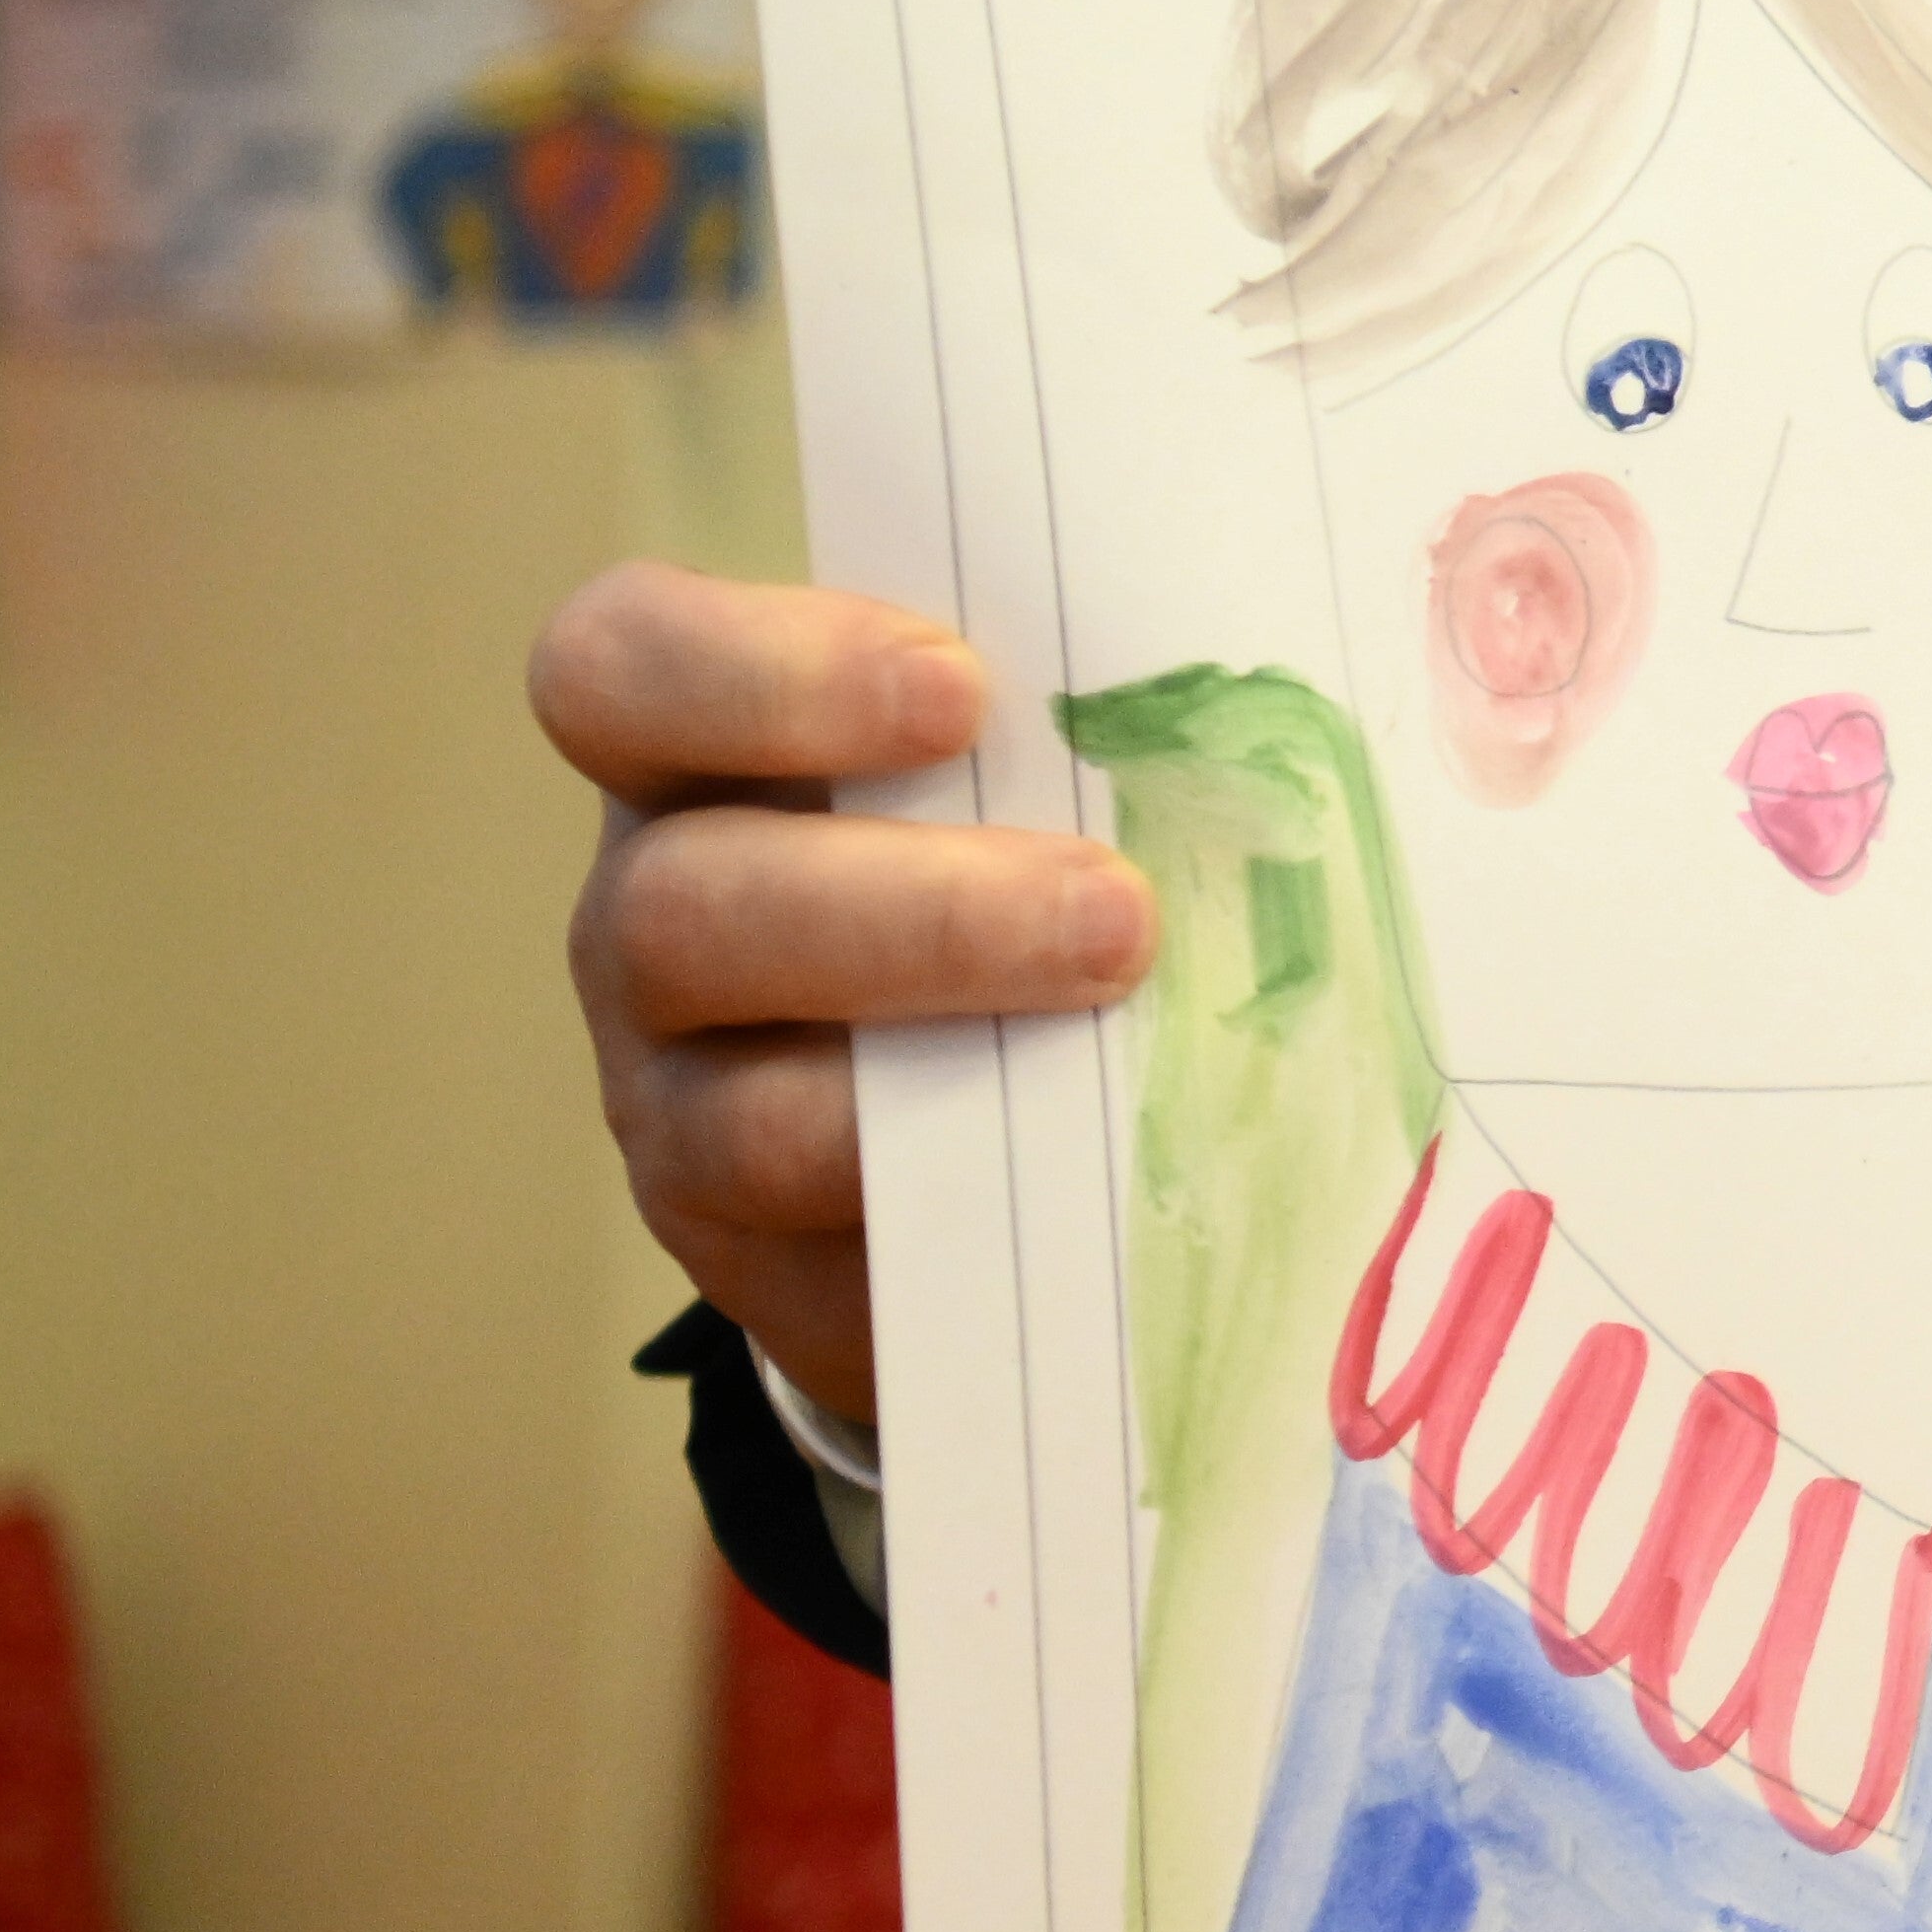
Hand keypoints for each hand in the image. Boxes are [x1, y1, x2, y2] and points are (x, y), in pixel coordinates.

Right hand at [534, 561, 1150, 1428]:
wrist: (1009, 1103)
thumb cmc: (1036, 854)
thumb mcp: (1044, 758)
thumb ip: (1101, 711)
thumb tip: (1310, 678)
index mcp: (705, 755)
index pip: (621, 667)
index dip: (762, 669)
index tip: (960, 689)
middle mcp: (658, 922)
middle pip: (680, 904)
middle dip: (912, 911)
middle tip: (1116, 911)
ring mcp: (681, 1107)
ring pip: (739, 1114)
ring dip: (949, 1084)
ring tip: (1130, 1029)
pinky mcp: (758, 1262)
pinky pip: (834, 1264)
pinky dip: (976, 1215)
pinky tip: (1102, 1177)